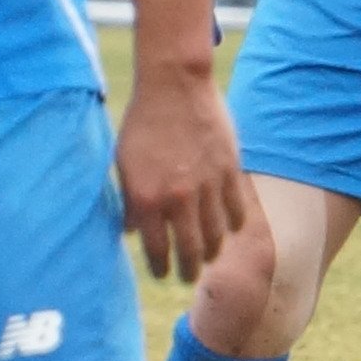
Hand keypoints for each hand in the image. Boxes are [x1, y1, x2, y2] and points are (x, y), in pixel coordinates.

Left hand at [116, 58, 250, 282]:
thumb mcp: (123, 163)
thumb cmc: (142, 123)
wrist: (173, 84)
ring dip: (213, 252)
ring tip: (208, 256)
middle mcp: (178, 198)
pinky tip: (228, 229)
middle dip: (189, 271)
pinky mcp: (230, 171)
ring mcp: (207, 186)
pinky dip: (233, 226)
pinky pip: (237, 211)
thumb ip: (128, 201)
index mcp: (147, 198)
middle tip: (188, 276)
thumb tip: (132, 232)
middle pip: (191, 252)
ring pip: (217, 237)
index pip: (156, 251)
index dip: (160, 268)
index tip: (162, 273)